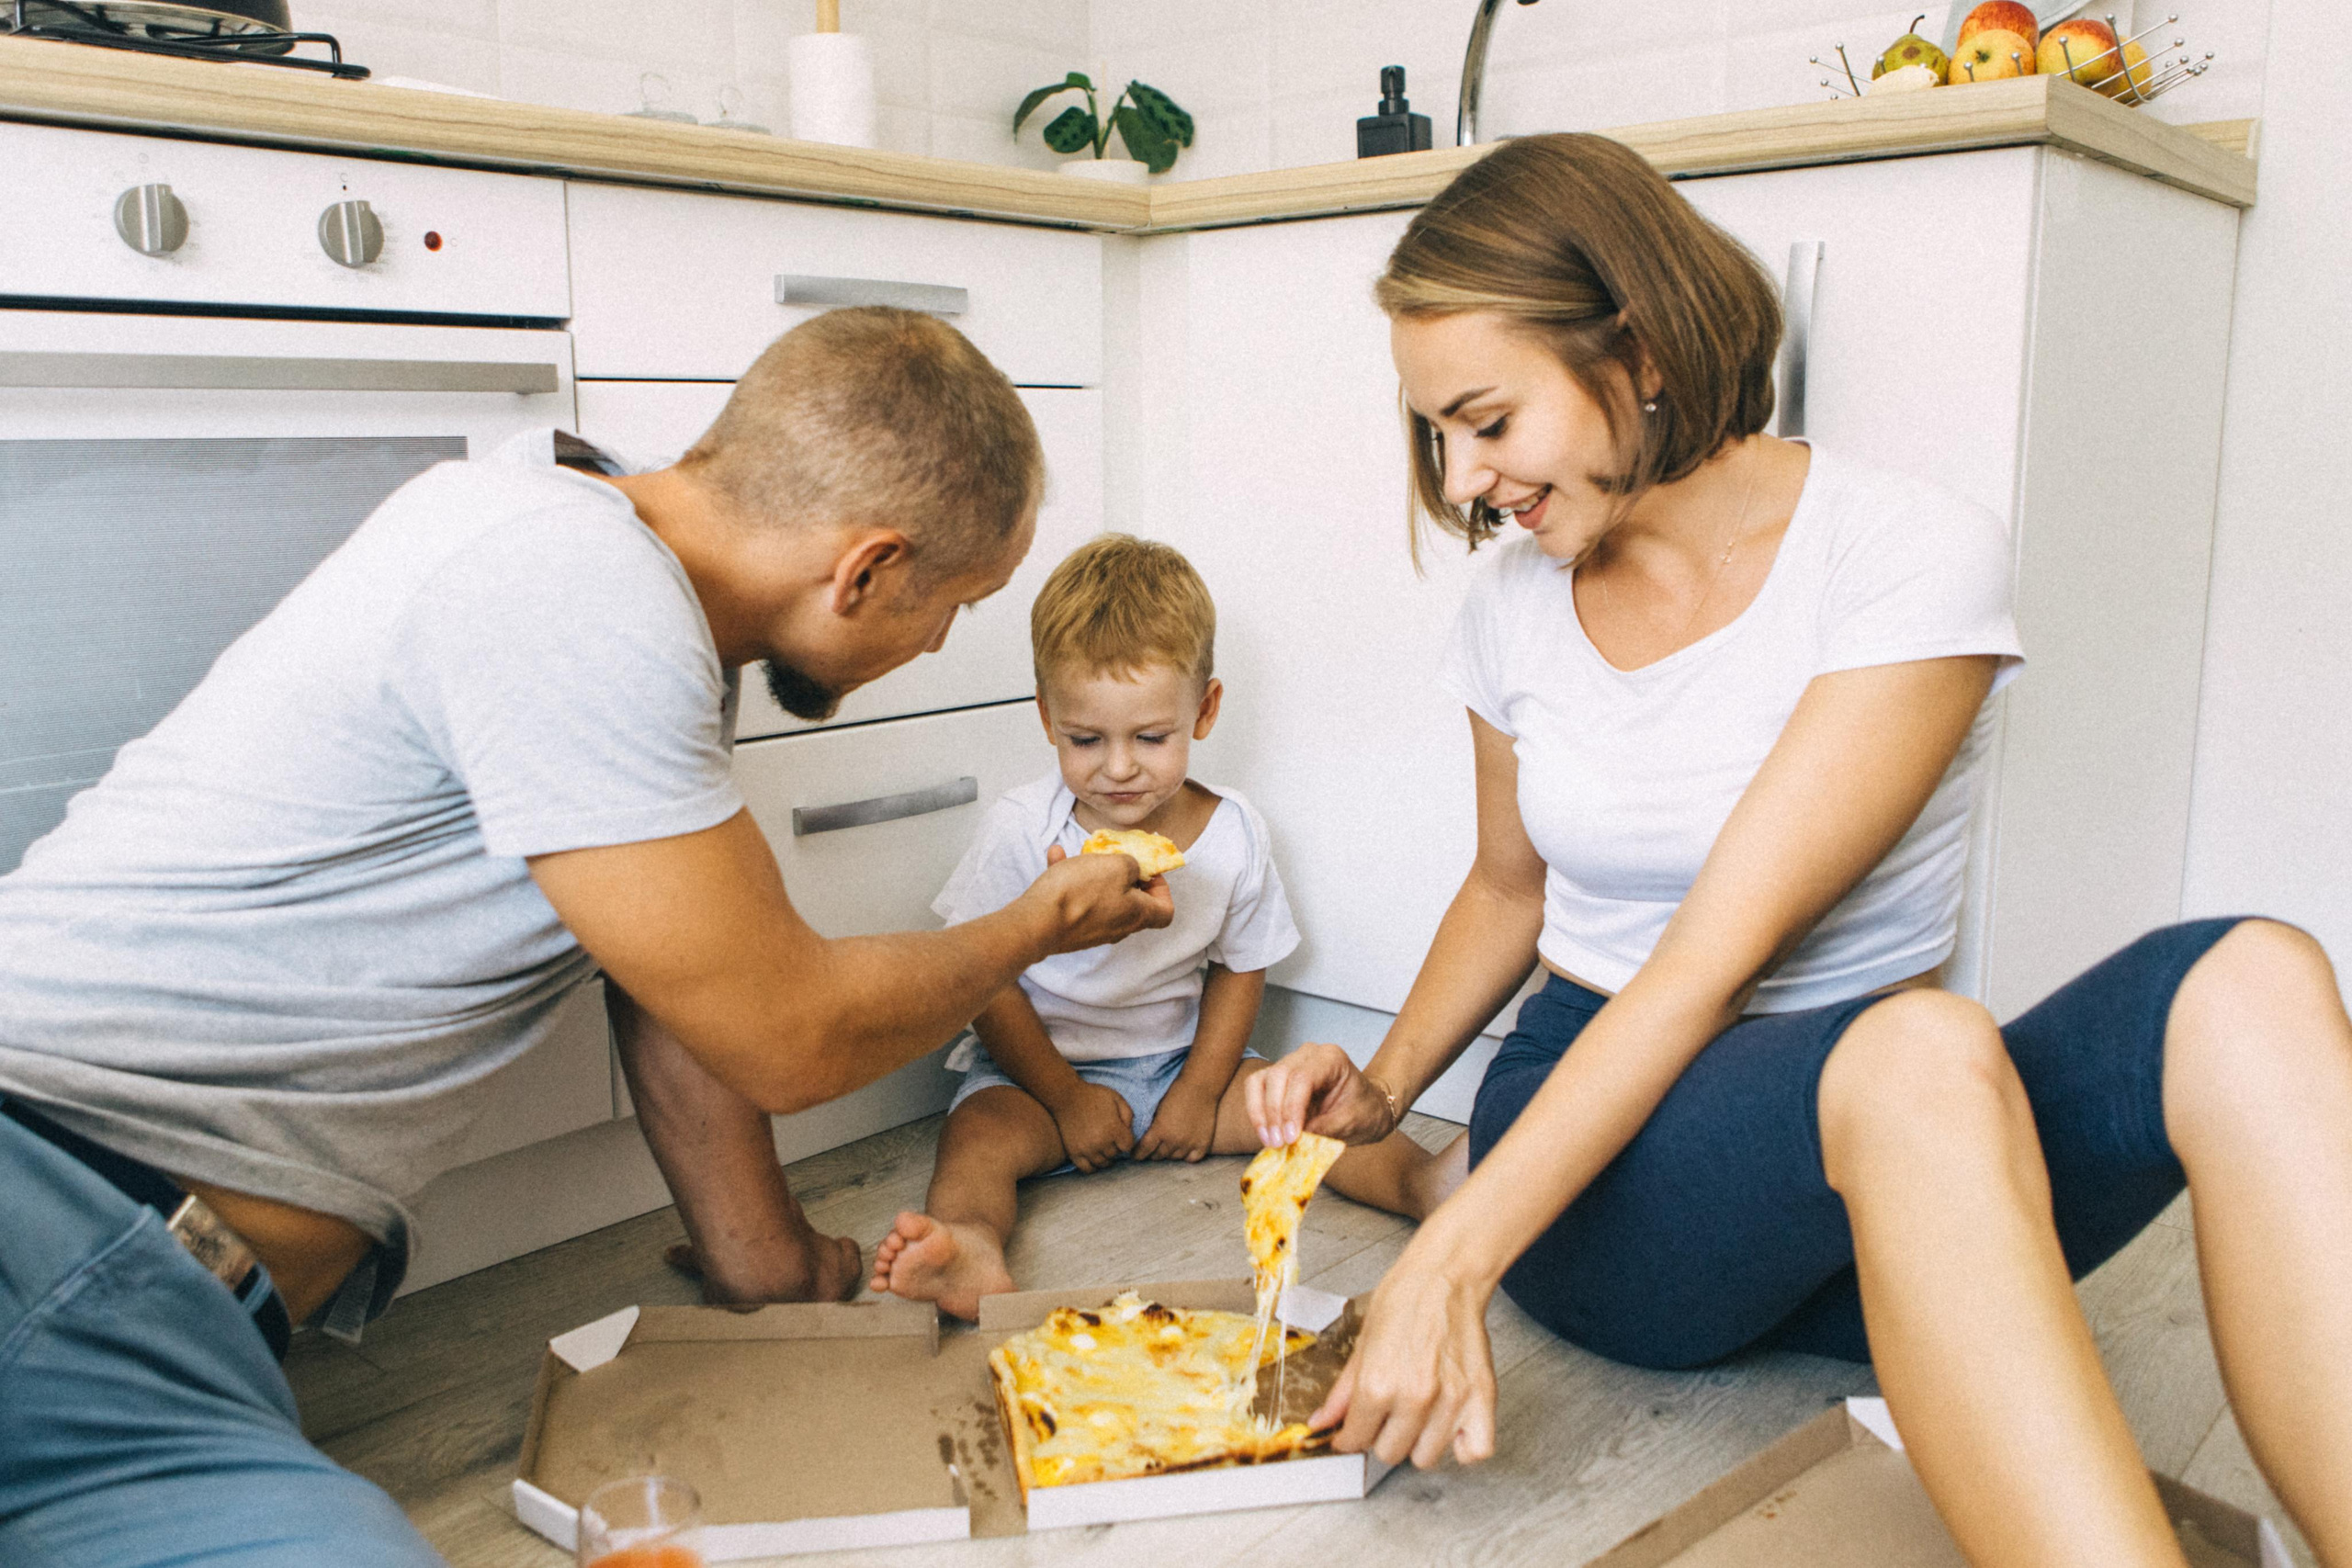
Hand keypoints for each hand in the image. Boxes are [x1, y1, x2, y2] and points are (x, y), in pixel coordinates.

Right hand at [1023, 845, 1173, 954]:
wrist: (1038, 921)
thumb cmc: (1083, 892)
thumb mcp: (1118, 865)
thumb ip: (1132, 865)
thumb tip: (1132, 870)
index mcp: (1137, 916)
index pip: (1165, 911)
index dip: (1162, 889)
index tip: (1146, 871)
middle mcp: (1119, 928)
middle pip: (1133, 904)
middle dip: (1125, 877)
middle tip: (1114, 859)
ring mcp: (1093, 931)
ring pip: (1101, 898)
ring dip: (1094, 874)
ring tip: (1081, 853)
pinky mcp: (1070, 929)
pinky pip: (1076, 901)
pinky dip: (1070, 880)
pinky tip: (1056, 856)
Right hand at [1047, 1080, 1135, 1173]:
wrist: (1066, 1097)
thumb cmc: (1093, 1095)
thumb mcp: (1116, 1098)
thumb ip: (1128, 1115)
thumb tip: (1130, 1131)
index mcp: (1113, 1129)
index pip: (1128, 1146)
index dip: (1126, 1140)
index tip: (1121, 1135)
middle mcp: (1100, 1142)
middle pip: (1115, 1155)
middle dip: (1115, 1147)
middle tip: (1110, 1139)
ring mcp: (1086, 1149)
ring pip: (1103, 1163)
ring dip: (1106, 1157)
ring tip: (1103, 1147)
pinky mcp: (1074, 1153)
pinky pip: (1087, 1169)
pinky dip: (1093, 1167)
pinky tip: (1094, 1157)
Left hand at [1134, 1081, 1218, 1161]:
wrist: (1200, 1086)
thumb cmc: (1176, 1092)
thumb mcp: (1157, 1108)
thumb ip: (1151, 1125)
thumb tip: (1141, 1138)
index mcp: (1160, 1131)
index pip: (1143, 1151)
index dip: (1137, 1154)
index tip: (1135, 1154)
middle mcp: (1173, 1141)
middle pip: (1158, 1156)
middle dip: (1153, 1152)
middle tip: (1152, 1148)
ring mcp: (1189, 1144)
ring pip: (1174, 1158)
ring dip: (1169, 1152)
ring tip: (1168, 1145)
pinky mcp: (1203, 1144)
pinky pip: (1191, 1159)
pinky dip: (1187, 1156)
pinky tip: (1184, 1149)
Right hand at [1246, 1041, 1396, 1146]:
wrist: (1367, 1107)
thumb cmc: (1364, 1111)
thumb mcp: (1351, 1122)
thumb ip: (1324, 1129)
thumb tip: (1294, 1141)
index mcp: (1331, 1058)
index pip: (1302, 1077)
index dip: (1291, 1108)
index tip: (1291, 1137)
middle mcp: (1307, 1054)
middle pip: (1278, 1076)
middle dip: (1275, 1113)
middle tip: (1279, 1143)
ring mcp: (1290, 1063)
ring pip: (1261, 1081)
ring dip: (1261, 1113)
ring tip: (1270, 1141)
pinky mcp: (1277, 1078)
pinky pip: (1256, 1089)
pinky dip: (1257, 1112)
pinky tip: (1265, 1133)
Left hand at [1316, 1239, 1498, 1468]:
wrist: (1444, 1276)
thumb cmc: (1404, 1300)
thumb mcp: (1361, 1343)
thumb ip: (1342, 1391)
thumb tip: (1322, 1422)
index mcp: (1378, 1384)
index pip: (1356, 1439)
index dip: (1349, 1436)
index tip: (1352, 1432)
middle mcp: (1415, 1399)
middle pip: (1389, 1453)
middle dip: (1381, 1437)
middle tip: (1385, 1415)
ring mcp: (1451, 1402)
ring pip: (1427, 1457)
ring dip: (1418, 1441)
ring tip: (1416, 1416)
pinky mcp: (1481, 1399)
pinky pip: (1474, 1452)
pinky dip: (1462, 1445)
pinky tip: (1448, 1427)